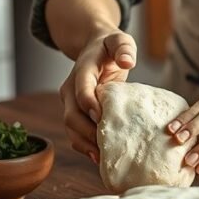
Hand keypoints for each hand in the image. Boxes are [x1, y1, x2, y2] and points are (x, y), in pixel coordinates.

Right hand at [59, 30, 135, 162]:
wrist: (94, 49)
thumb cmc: (110, 47)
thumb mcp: (119, 39)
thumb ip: (123, 47)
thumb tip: (128, 62)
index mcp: (82, 69)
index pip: (81, 89)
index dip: (88, 104)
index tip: (101, 118)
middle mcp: (71, 88)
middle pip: (71, 114)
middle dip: (86, 132)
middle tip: (106, 145)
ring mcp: (71, 102)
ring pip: (70, 127)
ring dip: (85, 143)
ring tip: (103, 158)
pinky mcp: (76, 113)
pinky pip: (75, 132)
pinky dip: (85, 146)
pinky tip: (100, 158)